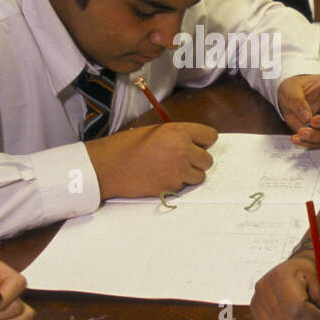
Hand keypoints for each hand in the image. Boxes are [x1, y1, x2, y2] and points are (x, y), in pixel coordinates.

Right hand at [86, 122, 217, 198]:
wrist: (109, 166)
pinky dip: (175, 185)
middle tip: (182, 161)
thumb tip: (195, 144)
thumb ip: (178, 136)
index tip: (198, 146)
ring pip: (199, 176)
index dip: (204, 142)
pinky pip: (183, 187)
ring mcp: (178, 171)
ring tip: (170, 170)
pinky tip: (159, 178)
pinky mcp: (171, 188)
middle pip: (208, 160)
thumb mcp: (155, 131)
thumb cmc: (127, 146)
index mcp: (179, 131)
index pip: (211, 136)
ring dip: (189, 175)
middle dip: (197, 161)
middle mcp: (183, 150)